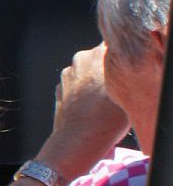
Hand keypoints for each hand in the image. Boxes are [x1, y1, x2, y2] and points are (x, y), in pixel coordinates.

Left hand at [46, 45, 129, 174]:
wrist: (79, 139)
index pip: (112, 46)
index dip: (118, 60)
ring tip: (100, 102)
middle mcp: (81, 58)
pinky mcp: (58, 87)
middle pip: (97, 58)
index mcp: (100, 54)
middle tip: (113, 89)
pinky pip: (73, 85)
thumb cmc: (108, 118)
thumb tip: (122, 72)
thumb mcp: (127, 92)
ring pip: (84, 72)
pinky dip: (79, 92)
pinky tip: (87, 107)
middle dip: (103, 70)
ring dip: (91, 81)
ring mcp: (67, 73)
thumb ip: (123, 74)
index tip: (122, 73)